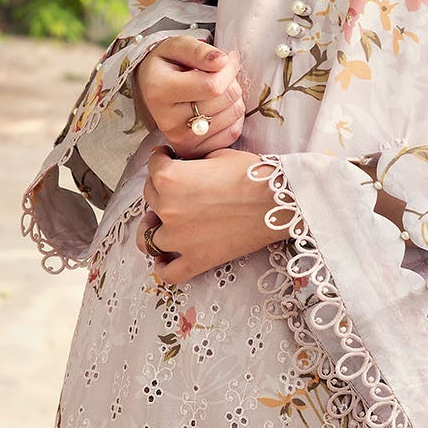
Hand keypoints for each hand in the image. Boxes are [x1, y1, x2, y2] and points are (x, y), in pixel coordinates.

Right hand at [133, 35, 244, 156]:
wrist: (154, 88)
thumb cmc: (168, 64)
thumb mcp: (176, 47)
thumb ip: (198, 50)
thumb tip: (223, 61)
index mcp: (160, 91)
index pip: (212, 85)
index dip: (228, 69)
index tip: (226, 60)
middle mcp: (167, 120)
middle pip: (225, 99)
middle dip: (230, 81)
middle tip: (218, 74)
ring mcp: (180, 140)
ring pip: (233, 114)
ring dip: (234, 97)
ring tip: (216, 90)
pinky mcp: (193, 150)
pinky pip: (233, 132)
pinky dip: (234, 117)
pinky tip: (219, 107)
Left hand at [137, 149, 276, 283]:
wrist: (280, 201)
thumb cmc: (253, 174)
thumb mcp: (217, 155)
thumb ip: (191, 163)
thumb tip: (184, 167)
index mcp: (170, 178)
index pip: (153, 165)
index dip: (162, 158)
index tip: (168, 157)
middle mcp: (168, 208)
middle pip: (150, 197)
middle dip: (160, 188)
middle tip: (176, 186)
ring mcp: (180, 238)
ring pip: (148, 237)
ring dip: (152, 228)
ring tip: (160, 223)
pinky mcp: (197, 260)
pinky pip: (169, 272)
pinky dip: (163, 267)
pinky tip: (165, 259)